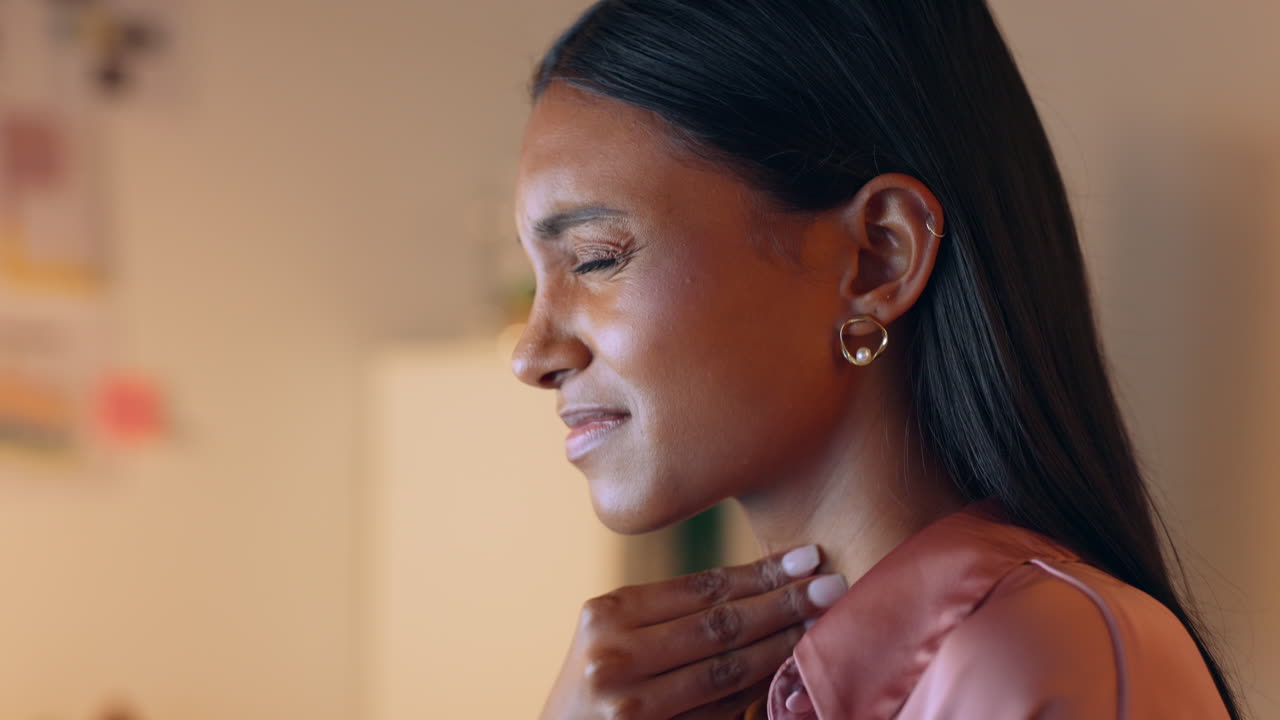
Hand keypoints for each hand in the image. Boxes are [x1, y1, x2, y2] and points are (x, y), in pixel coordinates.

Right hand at [539, 545, 846, 719]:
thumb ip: (669, 613)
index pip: (701, 587)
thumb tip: (762, 585)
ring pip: (729, 671)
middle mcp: (615, 657)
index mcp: (608, 614)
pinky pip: (722, 710)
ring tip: (824, 624)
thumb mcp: (612, 634)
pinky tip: (791, 668)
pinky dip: (760, 688)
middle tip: (834, 584)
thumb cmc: (594, 682)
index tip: (809, 555)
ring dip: (783, 646)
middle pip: (720, 625)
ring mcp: (632, 707)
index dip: (761, 572)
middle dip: (784, 604)